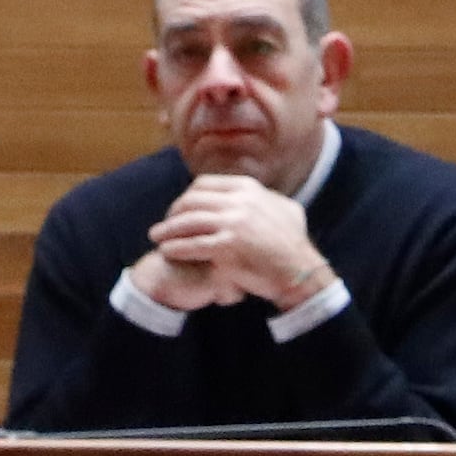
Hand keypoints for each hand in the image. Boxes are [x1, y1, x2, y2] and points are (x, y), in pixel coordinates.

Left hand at [136, 175, 333, 317]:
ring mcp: (231, 224)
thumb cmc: (294, 245)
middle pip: (192, 201)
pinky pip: (191, 245)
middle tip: (165, 223)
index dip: (187, 195)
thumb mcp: (285, 210)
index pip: (205, 184)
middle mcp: (237, 202)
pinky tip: (166, 251)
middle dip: (173, 211)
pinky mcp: (225, 248)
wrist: (299, 270)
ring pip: (188, 222)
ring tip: (156, 236)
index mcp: (247, 189)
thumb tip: (259, 194)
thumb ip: (266, 199)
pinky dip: (175, 247)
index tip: (180, 207)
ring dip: (168, 229)